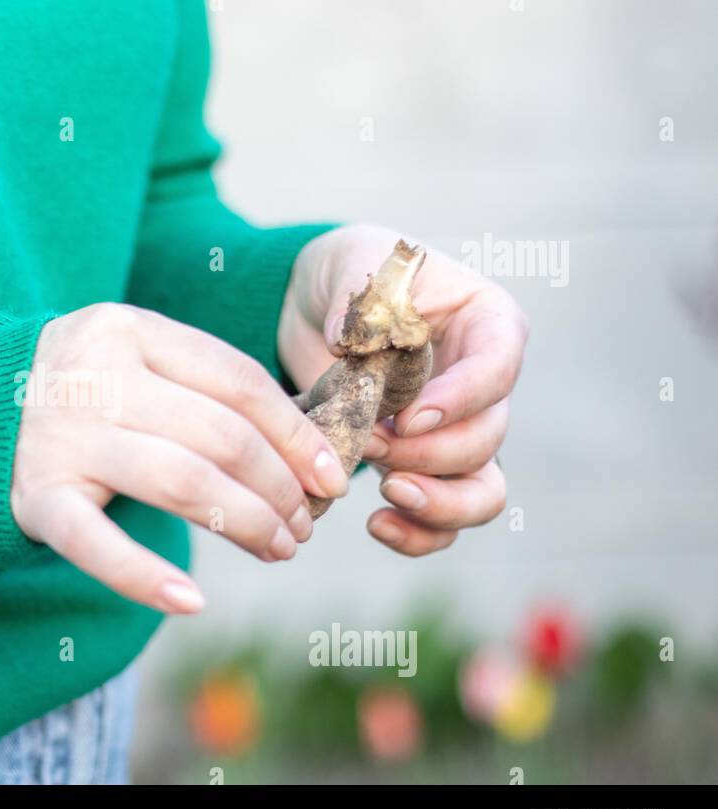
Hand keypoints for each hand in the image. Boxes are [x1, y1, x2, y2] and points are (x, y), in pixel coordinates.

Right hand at [11, 303, 348, 613]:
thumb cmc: (82, 392)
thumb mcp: (133, 361)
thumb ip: (203, 389)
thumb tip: (310, 456)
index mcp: (127, 330)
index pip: (237, 381)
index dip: (296, 434)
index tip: (331, 476)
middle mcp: (94, 377)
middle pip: (220, 435)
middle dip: (280, 488)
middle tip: (304, 524)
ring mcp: (61, 437)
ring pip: (182, 483)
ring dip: (247, 524)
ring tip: (278, 548)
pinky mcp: (35, 497)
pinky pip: (96, 544)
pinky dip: (144, 576)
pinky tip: (191, 601)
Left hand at [278, 224, 527, 554]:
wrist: (320, 308)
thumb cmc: (354, 273)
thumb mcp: (358, 266)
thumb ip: (363, 304)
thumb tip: (351, 344)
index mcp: (488, 325)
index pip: (497, 370)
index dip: (459, 402)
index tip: (408, 418)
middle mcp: (485, 386)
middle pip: (487, 438)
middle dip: (429, 453)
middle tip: (372, 444)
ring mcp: (458, 432)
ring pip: (481, 492)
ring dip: (438, 503)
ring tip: (387, 493)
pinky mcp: (424, 467)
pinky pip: (442, 520)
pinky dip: (417, 533)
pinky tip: (376, 524)